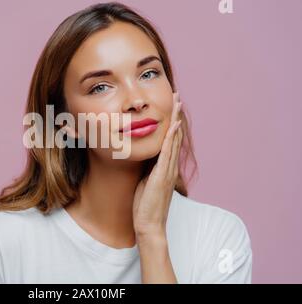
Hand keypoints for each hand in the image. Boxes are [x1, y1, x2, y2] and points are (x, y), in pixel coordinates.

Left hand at [133, 91, 182, 236]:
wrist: (149, 224)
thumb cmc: (146, 205)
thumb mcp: (146, 181)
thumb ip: (148, 168)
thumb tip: (144, 156)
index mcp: (165, 167)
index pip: (170, 140)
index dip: (171, 123)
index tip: (171, 107)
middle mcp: (169, 166)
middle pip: (174, 136)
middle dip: (175, 116)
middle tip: (177, 97)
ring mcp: (167, 170)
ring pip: (173, 140)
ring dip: (175, 121)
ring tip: (177, 104)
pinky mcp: (162, 176)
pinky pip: (167, 153)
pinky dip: (171, 138)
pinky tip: (173, 126)